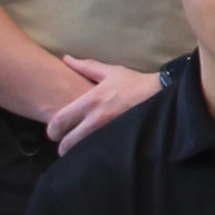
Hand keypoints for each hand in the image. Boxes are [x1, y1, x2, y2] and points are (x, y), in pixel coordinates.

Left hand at [47, 57, 162, 152]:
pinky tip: (97, 152)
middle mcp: (97, 120)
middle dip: (63, 147)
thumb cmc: (135, 83)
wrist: (162, 95)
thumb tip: (66, 58)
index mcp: (91, 101)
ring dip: (78, 152)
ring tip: (80, 149)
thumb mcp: (110, 72)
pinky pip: (101, 154)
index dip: (52, 130)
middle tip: (65, 144)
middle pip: (68, 143)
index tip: (54, 132)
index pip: (60, 122)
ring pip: (82, 152)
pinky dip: (95, 155)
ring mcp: (109, 134)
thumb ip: (86, 67)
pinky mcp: (120, 143)